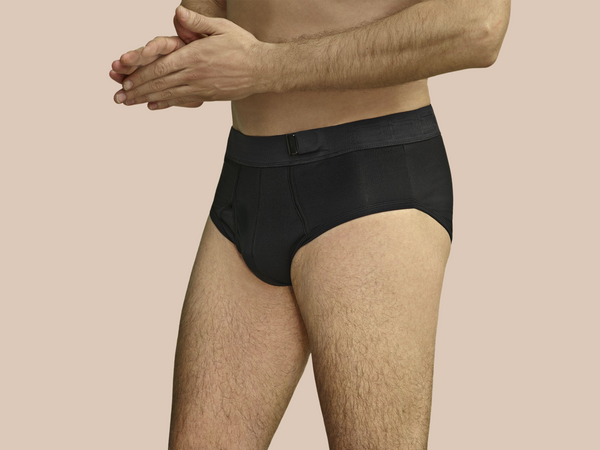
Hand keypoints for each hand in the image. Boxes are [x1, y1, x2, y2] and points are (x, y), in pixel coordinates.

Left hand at [114, 5, 273, 110]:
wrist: (262, 69)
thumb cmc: (242, 46)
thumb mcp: (221, 27)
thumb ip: (197, 22)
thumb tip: (178, 13)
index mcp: (194, 56)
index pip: (161, 67)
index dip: (141, 75)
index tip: (126, 80)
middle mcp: (194, 74)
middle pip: (160, 83)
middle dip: (137, 90)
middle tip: (119, 96)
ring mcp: (200, 87)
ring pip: (168, 94)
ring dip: (146, 98)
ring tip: (129, 102)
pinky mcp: (207, 95)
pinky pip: (182, 101)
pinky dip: (165, 103)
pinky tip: (153, 106)